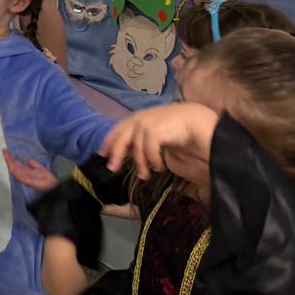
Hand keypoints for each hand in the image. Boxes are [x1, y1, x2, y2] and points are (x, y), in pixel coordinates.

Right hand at [3, 149, 59, 191]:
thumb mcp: (40, 168)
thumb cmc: (47, 179)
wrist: (53, 186)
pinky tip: (11, 165)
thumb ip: (33, 163)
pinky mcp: (27, 181)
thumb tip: (27, 159)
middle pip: (14, 166)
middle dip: (9, 159)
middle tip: (4, 151)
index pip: (17, 164)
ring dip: (10, 162)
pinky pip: (19, 175)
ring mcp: (25, 178)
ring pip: (15, 169)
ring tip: (6, 155)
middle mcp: (24, 175)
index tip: (7, 151)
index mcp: (26, 172)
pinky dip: (14, 170)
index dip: (11, 158)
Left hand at [102, 102, 219, 179]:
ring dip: (141, 164)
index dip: (108, 141)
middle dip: (116, 155)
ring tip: (145, 175)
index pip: (117, 130)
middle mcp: (138, 119)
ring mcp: (146, 123)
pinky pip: (148, 150)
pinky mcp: (154, 130)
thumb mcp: (153, 132)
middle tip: (113, 168)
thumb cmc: (173, 127)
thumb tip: (125, 153)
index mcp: (135, 118)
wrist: (193, 119)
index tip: (102, 154)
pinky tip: (159, 167)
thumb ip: (139, 139)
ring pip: (136, 148)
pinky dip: (153, 160)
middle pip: (121, 139)